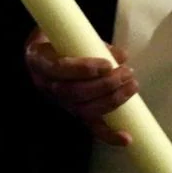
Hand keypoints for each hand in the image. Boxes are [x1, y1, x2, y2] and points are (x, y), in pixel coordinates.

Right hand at [24, 29, 137, 146]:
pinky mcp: (74, 113)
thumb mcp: (67, 33)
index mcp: (39, 61)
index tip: (107, 64)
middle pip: (73, 92)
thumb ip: (92, 42)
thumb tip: (122, 56)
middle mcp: (46, 86)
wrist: (43, 52)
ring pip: (84, 109)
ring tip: (132, 85)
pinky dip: (109, 135)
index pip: (59, 69)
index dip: (83, 69)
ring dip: (112, 100)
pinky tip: (126, 139)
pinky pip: (90, 127)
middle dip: (105, 85)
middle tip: (126, 72)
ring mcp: (60, 102)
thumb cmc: (56, 38)